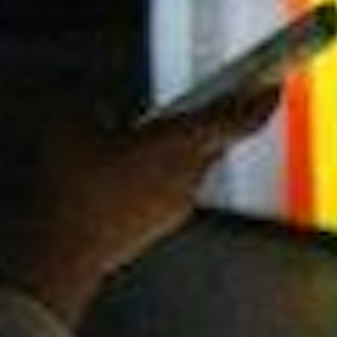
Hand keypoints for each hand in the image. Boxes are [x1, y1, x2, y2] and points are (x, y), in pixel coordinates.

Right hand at [10, 85, 277, 324]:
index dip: (262, 100)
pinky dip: (155, 180)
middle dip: (206, 123)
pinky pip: (168, 192)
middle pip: (214, 142)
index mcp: (179, 142)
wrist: (62, 251)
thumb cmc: (72, 188)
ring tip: (137, 145)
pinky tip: (118, 179)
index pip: (240, 119)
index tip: (274, 86)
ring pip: (189, 168)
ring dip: (174, 153)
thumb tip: (96, 110)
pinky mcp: (159, 225)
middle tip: (195, 108)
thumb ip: (91, 110)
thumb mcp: (69, 127)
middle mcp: (188, 174)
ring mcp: (177, 205)